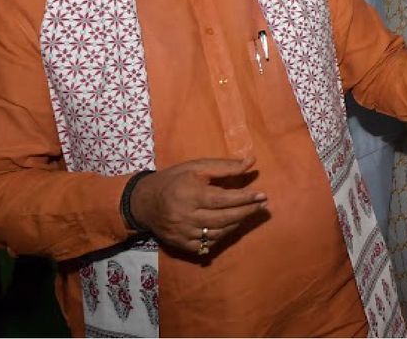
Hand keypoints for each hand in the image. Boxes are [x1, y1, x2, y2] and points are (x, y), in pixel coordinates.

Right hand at [129, 156, 267, 256]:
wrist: (143, 202)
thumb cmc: (173, 180)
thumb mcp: (196, 167)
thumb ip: (224, 166)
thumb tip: (251, 161)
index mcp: (189, 194)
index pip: (223, 199)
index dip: (245, 198)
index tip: (263, 195)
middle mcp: (186, 216)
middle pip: (224, 218)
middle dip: (247, 212)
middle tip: (263, 205)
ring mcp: (183, 233)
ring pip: (218, 233)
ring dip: (237, 223)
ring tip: (249, 213)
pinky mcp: (181, 244)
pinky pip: (207, 244)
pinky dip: (222, 235)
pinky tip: (231, 226)